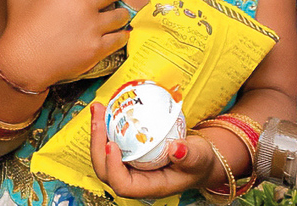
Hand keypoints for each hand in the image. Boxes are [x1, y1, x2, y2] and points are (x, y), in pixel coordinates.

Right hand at [0, 0, 129, 89]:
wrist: (23, 62)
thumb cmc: (20, 29)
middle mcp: (85, 4)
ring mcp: (93, 27)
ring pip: (121, 14)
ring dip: (120, 13)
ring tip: (116, 14)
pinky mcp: (97, 48)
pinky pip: (120, 38)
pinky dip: (121, 35)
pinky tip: (119, 34)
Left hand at [90, 103, 215, 198]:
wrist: (197, 158)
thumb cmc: (198, 163)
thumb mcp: (199, 158)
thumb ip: (189, 156)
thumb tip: (176, 148)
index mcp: (150, 186)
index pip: (123, 185)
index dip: (112, 167)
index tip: (111, 145)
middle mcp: (135, 180)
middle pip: (105, 170)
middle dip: (97, 144)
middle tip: (99, 118)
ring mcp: (129, 168)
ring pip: (103, 157)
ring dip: (98, 133)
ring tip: (98, 109)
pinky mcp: (128, 155)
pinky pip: (110, 144)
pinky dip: (105, 128)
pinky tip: (105, 110)